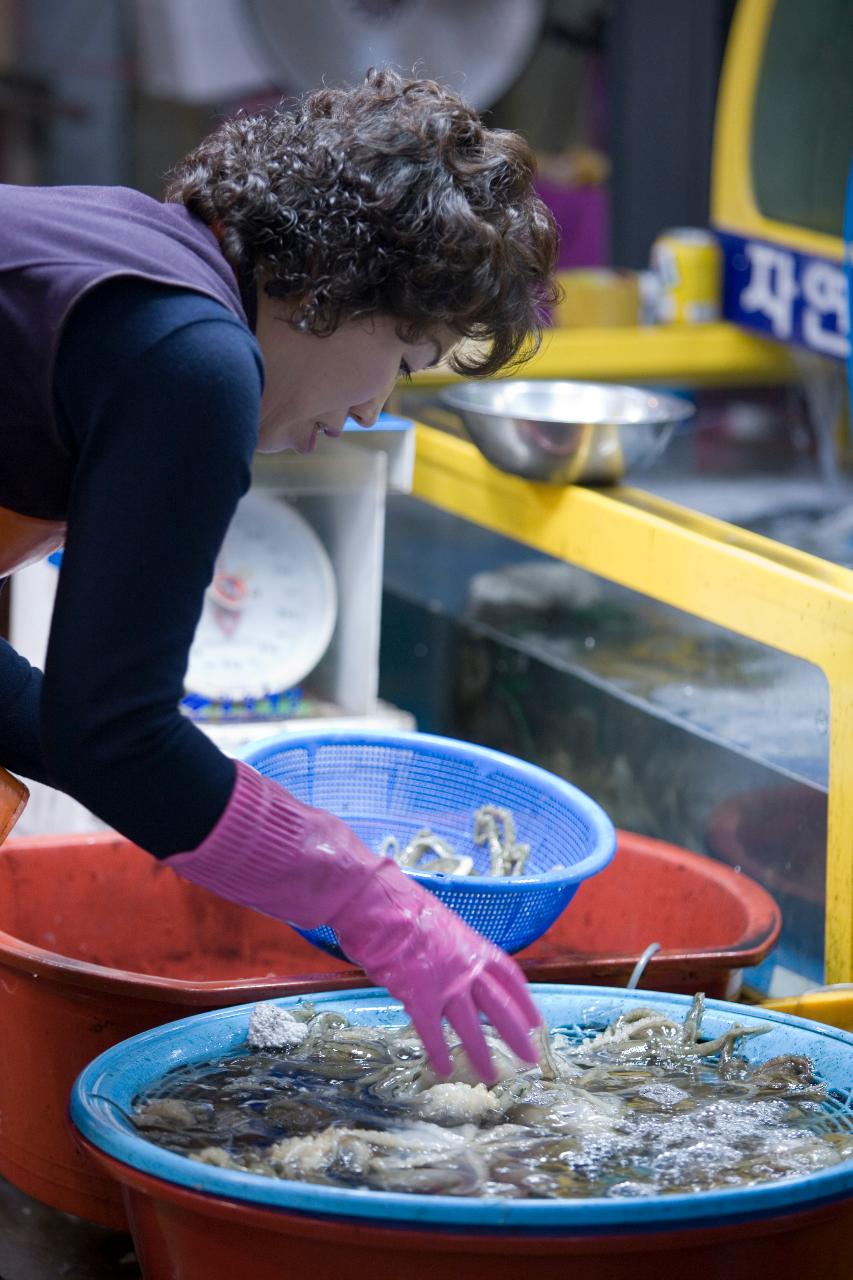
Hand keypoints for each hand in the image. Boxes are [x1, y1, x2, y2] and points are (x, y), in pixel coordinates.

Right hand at [329, 855, 541, 1081]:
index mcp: (474, 946)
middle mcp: (467, 967)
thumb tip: (446, 960)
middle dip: (516, 1035)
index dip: (524, 1001)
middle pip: (500, 1007)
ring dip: (481, 1053)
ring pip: (470, 1026)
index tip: (535, 1021)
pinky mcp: (419, 996)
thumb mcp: (440, 923)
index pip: (509, 977)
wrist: (380, 902)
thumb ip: (450, 947)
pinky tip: (443, 1070)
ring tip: (491, 1076)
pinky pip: (432, 1031)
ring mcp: (445, 983)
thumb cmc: (403, 905)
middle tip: (530, 1059)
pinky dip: (438, 1052)